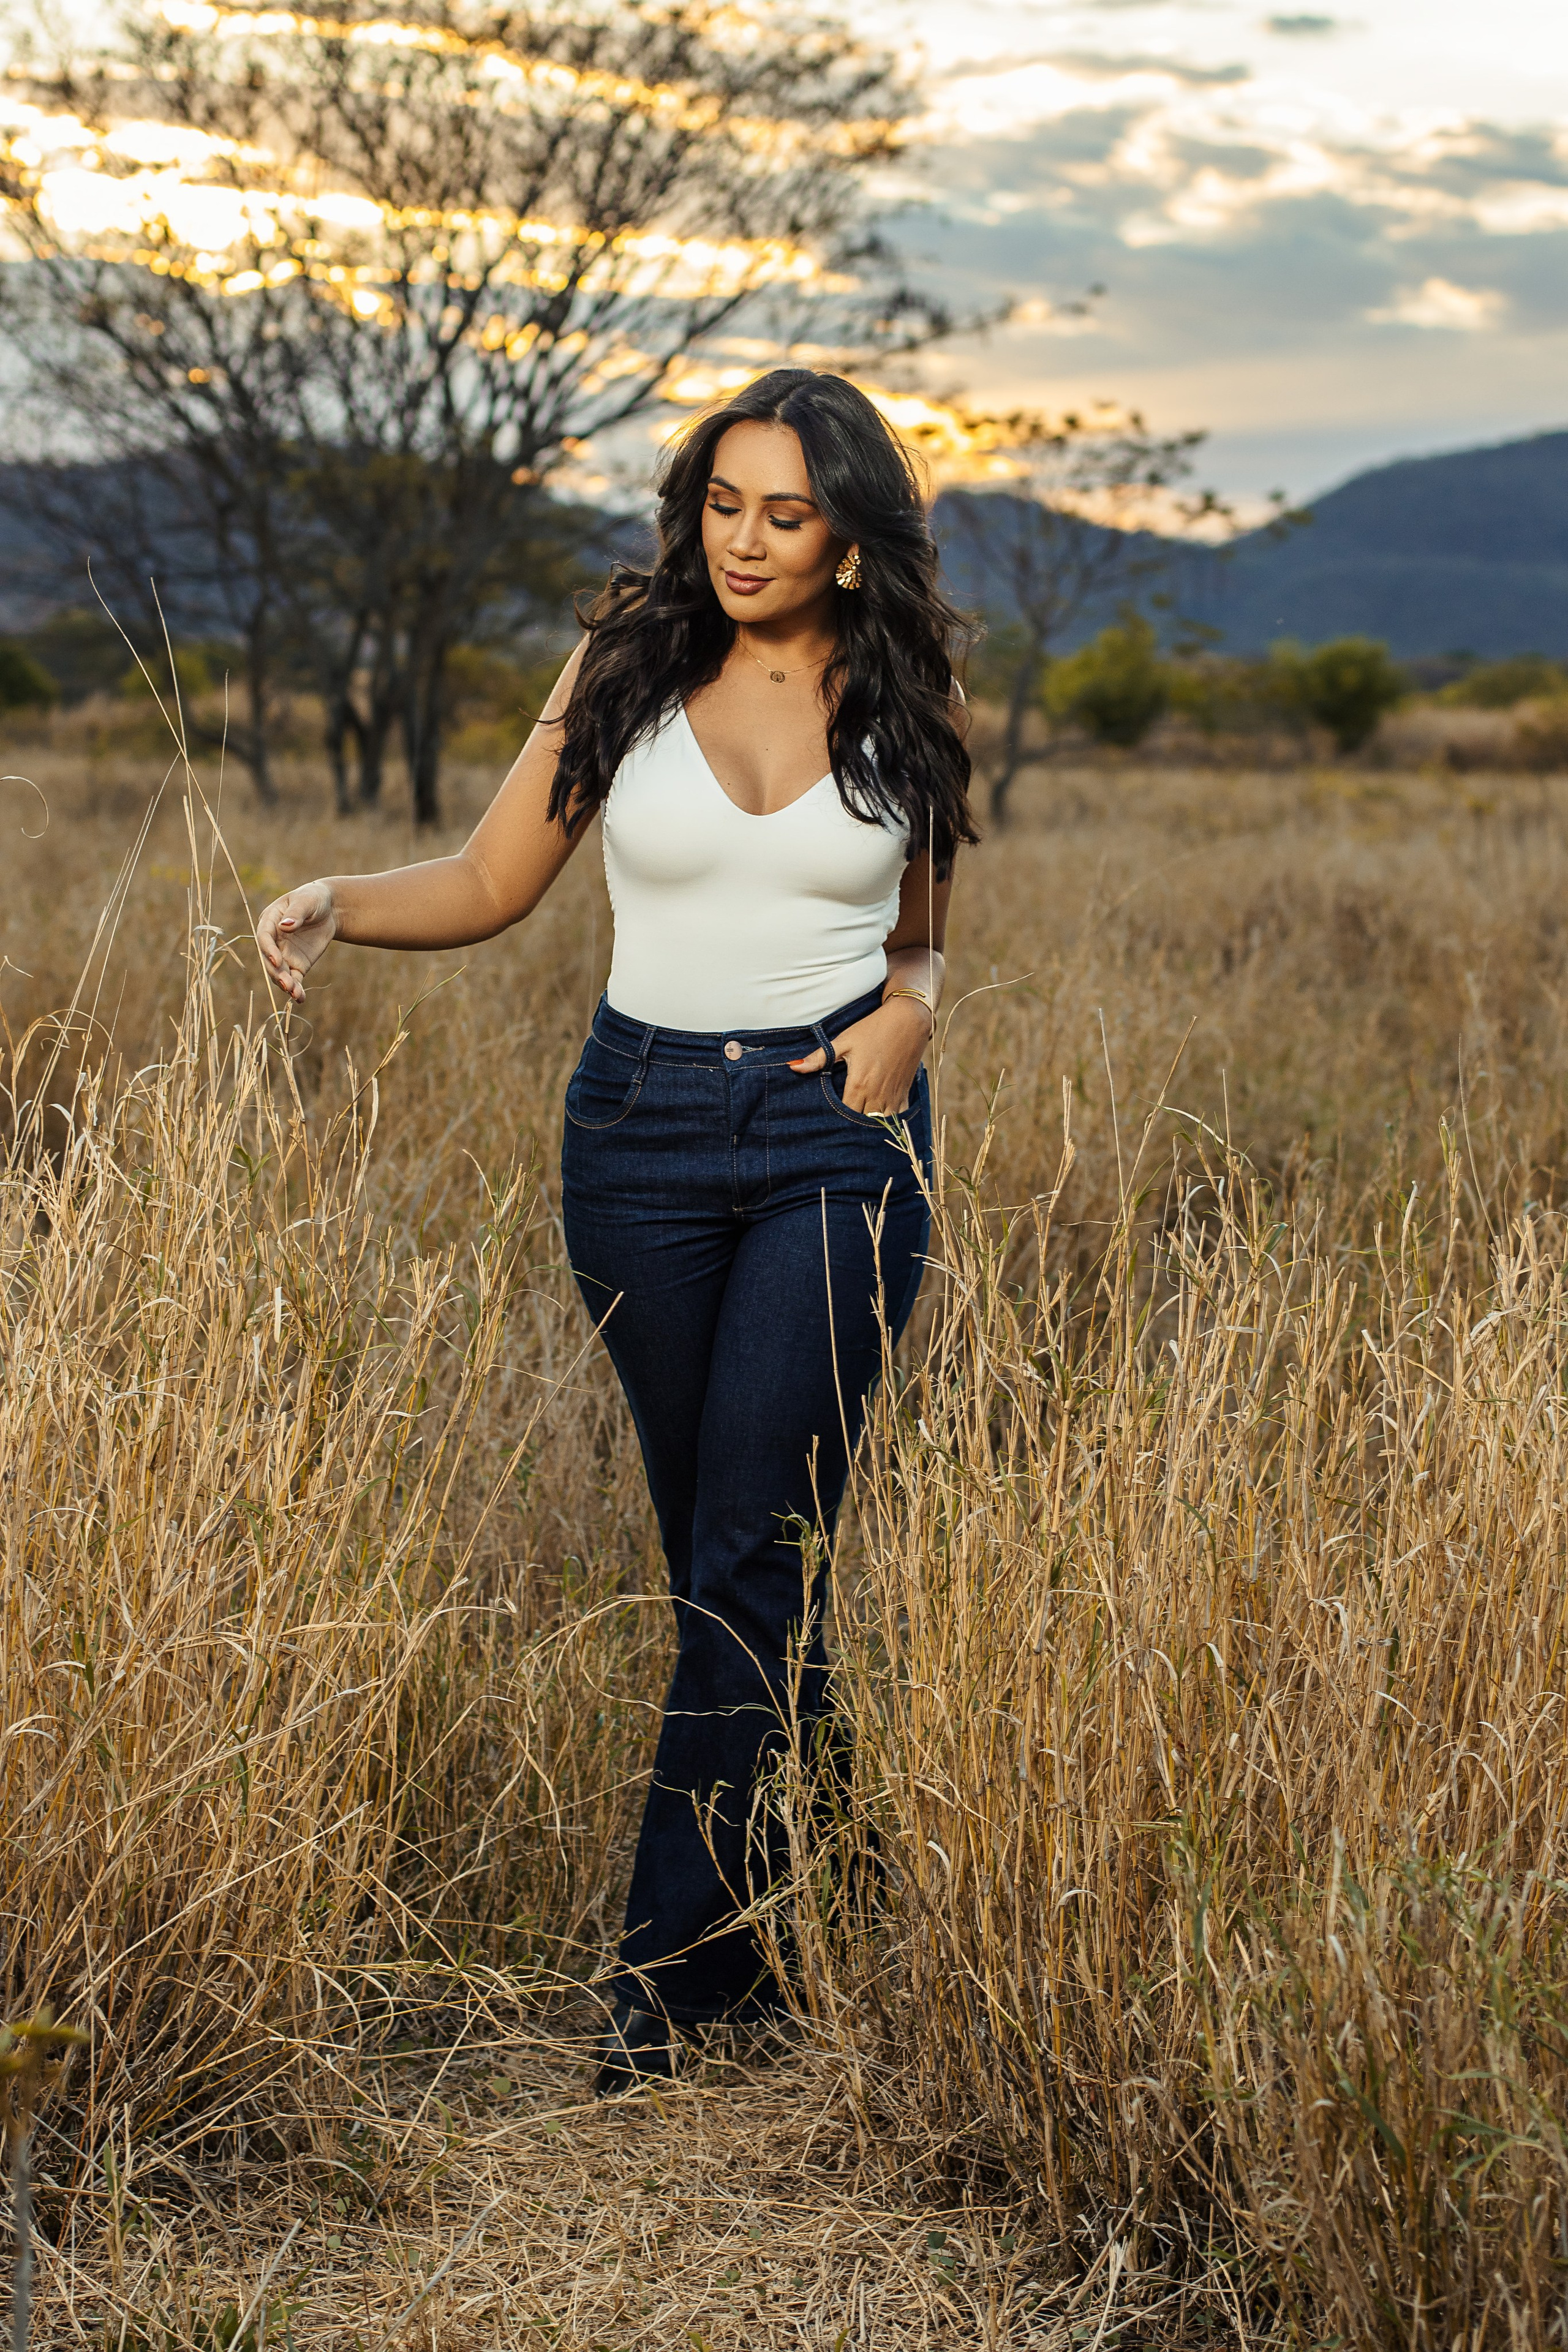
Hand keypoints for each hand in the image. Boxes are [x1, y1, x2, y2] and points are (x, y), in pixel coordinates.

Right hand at [256, 880, 336, 1004]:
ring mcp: (284, 955)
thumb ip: (296, 914)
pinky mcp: (297, 965)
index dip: (268, 950)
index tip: (277, 960)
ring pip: (280, 973)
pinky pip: (294, 980)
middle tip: (287, 984)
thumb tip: (284, 926)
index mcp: (269, 921)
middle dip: (277, 972)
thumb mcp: (306, 901)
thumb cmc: (313, 899)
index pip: (264, 937)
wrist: (330, 909)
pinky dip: (297, 990)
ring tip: (295, 994)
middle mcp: (273, 941)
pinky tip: (301, 999)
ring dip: (286, 985)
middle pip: (269, 960)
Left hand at [789, 995, 931, 1113]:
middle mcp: (876, 1094)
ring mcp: (893, 1095)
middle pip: (863, 1123)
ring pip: (881, 1123)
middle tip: (843, 1125)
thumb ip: (819, 1057)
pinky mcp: (905, 1092)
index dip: (837, 1120)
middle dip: (853, 1126)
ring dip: (871, 1125)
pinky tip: (882, 1120)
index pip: (845, 1114)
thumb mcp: (844, 1041)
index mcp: (859, 1084)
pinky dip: (891, 1121)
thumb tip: (793, 1066)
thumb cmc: (873, 1029)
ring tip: (861, 1125)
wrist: (907, 1020)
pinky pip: (899, 1117)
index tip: (830, 1119)